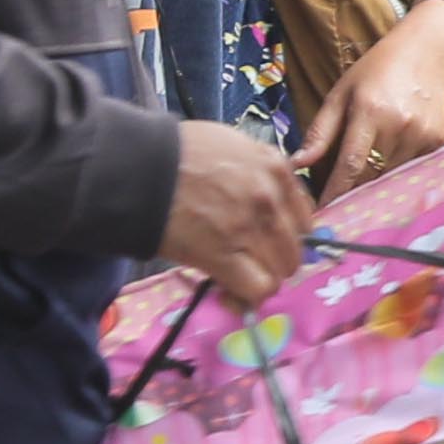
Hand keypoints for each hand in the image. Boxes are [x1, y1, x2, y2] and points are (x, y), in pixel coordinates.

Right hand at [158, 124, 312, 306]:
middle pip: (293, 250)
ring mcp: (249, 229)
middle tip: (248, 263)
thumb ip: (258, 170)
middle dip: (274, 261)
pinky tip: (227, 292)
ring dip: (259, 280)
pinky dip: (245, 298)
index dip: (287, 236)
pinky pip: (256, 290)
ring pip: (278, 273)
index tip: (268, 242)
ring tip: (235, 279)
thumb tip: (267, 201)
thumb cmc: (178, 153)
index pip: (304, 218)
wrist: (139, 168)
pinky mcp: (224, 256)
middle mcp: (269, 199)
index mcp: (275, 168)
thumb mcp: (232, 145)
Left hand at [294, 1, 443, 194]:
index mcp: (370, 111)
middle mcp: (399, 125)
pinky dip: (395, 168)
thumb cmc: (375, 71)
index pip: (350, 165)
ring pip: (390, 175)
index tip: (322, 212)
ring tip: (363, 174)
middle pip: (370, 176)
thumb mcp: (341, 93)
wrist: (426, 52)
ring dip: (373, 181)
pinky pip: (410, 168)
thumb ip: (320, 132)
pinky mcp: (437, 141)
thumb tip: (297, 164)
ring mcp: (422, 135)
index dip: (335, 192)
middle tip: (336, 203)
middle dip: (352, 191)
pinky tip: (390, 151)